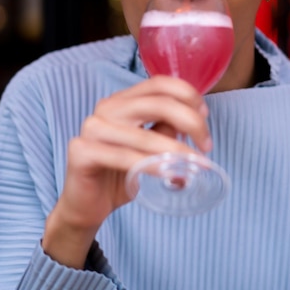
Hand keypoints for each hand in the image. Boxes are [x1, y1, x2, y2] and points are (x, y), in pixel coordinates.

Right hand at [42, 76, 210, 267]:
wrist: (86, 206)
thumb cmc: (120, 174)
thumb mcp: (150, 149)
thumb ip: (166, 130)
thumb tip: (195, 121)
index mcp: (123, 100)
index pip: (159, 83)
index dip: (187, 95)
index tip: (205, 116)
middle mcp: (106, 108)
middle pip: (157, 103)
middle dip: (190, 122)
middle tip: (207, 146)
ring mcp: (91, 128)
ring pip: (145, 135)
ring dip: (177, 152)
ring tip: (196, 166)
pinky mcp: (82, 152)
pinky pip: (126, 158)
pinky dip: (153, 167)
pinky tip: (171, 175)